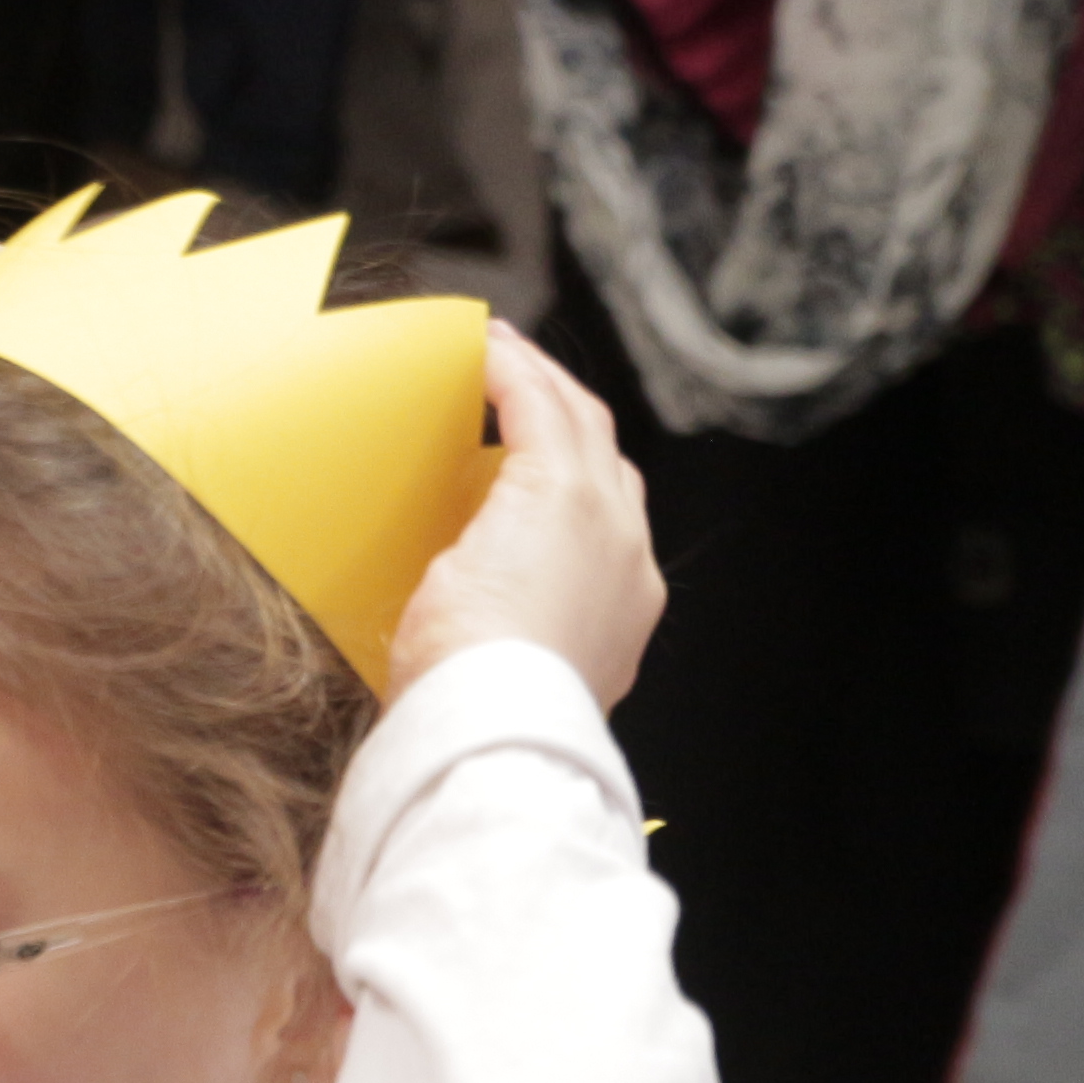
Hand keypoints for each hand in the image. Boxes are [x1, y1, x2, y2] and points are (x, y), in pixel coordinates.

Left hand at [389, 326, 660, 706]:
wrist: (498, 729)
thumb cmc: (474, 720)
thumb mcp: (498, 676)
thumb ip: (497, 640)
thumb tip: (455, 632)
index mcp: (617, 614)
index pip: (606, 527)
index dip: (575, 483)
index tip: (528, 463)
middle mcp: (628, 563)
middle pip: (607, 464)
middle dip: (567, 419)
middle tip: (519, 388)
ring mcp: (603, 523)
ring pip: (582, 425)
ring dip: (540, 385)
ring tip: (500, 359)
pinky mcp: (557, 492)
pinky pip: (537, 407)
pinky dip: (513, 374)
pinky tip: (483, 353)